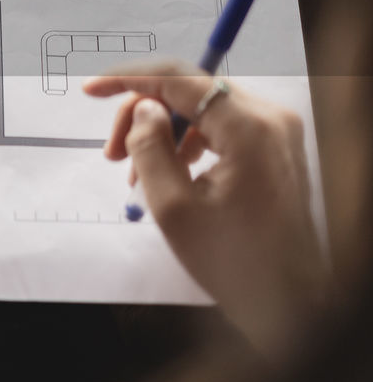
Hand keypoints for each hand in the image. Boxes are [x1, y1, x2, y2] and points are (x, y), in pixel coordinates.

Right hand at [84, 62, 326, 354]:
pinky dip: (188, 143)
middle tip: (111, 154)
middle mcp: (270, 118)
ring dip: (163, 131)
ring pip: (204, 109)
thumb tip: (142, 108)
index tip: (90, 91)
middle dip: (143, 113)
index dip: (128, 78)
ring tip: (135, 174)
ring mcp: (278, 133)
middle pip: (191, 91)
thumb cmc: (234, 261)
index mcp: (249, 127)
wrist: (291, 303)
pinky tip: (167, 174)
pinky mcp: (277, 149)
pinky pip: (222, 128)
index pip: (179, 78)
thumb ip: (150, 147)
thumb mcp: (174, 206)